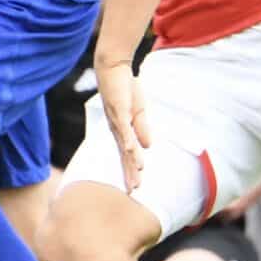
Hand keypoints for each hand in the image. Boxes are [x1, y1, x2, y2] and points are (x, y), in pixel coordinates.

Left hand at [94, 59, 149, 192]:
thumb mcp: (138, 112)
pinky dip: (128, 138)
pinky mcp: (119, 109)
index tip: (134, 188)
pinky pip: (124, 126)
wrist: (113, 68)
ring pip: (126, 144)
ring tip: (138, 174)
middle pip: (124, 155)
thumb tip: (147, 147)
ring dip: (131, 159)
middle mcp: (117, 129)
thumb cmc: (124, 89)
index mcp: (122, 130)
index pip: (126, 155)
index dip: (130, 171)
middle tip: (132, 191)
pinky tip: (131, 149)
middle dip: (128, 173)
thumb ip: (142, 129)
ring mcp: (117, 120)